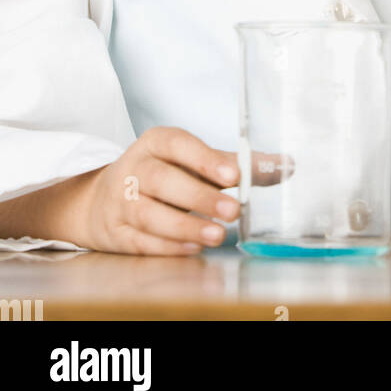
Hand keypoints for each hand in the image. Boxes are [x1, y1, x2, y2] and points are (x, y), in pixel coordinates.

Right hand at [71, 127, 239, 255]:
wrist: (104, 199)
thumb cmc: (163, 174)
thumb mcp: (194, 161)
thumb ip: (238, 164)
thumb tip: (287, 165)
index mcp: (155, 143)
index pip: (178, 144)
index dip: (205, 158)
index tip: (234, 173)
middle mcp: (134, 169)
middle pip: (162, 180)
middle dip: (200, 197)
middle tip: (233, 211)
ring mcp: (121, 202)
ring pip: (150, 214)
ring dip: (186, 227)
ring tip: (218, 234)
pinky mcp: (116, 233)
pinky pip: (141, 241)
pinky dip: (169, 247)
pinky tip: (194, 247)